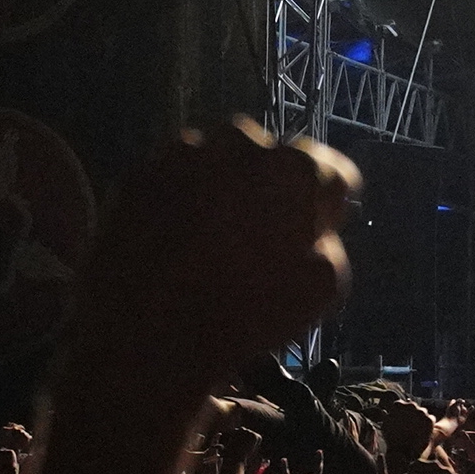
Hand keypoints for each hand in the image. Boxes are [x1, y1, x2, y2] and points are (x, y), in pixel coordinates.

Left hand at [69, 125, 358, 401]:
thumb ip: (331, 244)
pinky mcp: (141, 171)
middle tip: (259, 238)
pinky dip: (182, 195)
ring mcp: (185, 152)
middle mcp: (243, 143)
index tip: (311, 234)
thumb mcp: (322, 290)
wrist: (146, 330)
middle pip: (272, 159)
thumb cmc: (244, 312)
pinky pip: (176, 174)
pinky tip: (177, 236)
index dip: (324, 207)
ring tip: (212, 237)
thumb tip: (316, 229)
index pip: (332, 172)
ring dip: (226, 187)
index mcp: (295, 170)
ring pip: (221, 160)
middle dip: (272, 190)